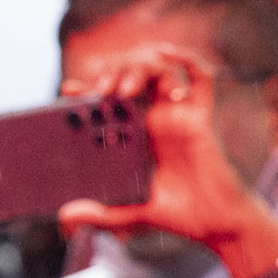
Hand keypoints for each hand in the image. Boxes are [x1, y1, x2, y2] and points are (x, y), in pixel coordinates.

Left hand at [57, 42, 277, 277]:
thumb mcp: (128, 214)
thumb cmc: (174, 215)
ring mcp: (177, 115)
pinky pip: (201, 80)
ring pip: (159, 73)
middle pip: (131, 79)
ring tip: (123, 90)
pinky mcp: (200, 118)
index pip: (107, 103)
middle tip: (100, 91)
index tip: (69, 89)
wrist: (213, 223)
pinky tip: (168, 54)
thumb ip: (99, 213)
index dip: (89, 91)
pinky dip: (187, 61)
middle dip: (113, 74)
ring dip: (140, 69)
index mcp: (132, 136)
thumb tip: (64, 215)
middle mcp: (153, 120)